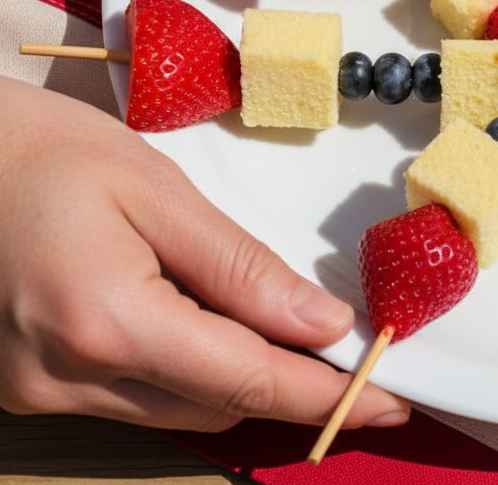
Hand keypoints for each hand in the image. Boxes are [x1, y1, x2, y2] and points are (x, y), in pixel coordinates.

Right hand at [0, 77, 409, 431]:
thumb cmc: (46, 151)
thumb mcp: (157, 191)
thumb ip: (243, 267)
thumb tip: (325, 326)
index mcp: (106, 322)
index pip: (248, 380)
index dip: (330, 396)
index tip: (394, 402)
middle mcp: (67, 378)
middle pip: (218, 405)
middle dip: (290, 380)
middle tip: (348, 344)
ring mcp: (38, 392)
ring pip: (179, 411)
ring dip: (237, 376)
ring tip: (272, 318)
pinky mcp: (25, 389)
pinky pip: (134, 397)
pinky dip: (183, 368)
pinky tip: (196, 316)